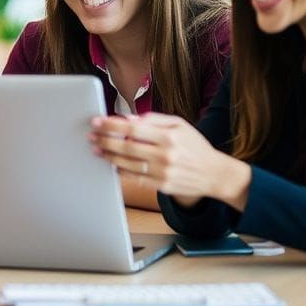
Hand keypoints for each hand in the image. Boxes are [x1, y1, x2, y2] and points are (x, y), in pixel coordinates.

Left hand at [89, 113, 250, 209]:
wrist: (214, 174)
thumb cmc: (195, 146)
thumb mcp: (180, 125)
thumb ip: (154, 120)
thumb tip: (129, 120)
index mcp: (169, 137)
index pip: (133, 129)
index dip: (112, 125)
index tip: (97, 121)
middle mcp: (166, 155)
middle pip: (126, 147)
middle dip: (105, 140)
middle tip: (91, 135)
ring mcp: (163, 172)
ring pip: (127, 164)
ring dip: (108, 156)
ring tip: (97, 149)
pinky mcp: (162, 186)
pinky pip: (135, 178)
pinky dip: (120, 170)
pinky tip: (111, 163)